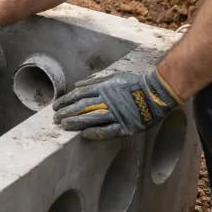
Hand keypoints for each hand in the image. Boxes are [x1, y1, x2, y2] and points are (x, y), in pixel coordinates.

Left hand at [52, 69, 181, 139]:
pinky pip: (108, 131)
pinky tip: (84, 135)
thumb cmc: (135, 83)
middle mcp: (108, 100)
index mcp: (104, 88)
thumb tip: (76, 84)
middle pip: (83, 107)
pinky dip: (96, 133)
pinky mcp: (125, 126)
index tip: (56, 106)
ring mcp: (116, 114)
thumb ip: (94, 81)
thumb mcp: (114, 76)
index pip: (80, 95)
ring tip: (64, 126)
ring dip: (76, 123)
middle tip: (55, 119)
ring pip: (92, 119)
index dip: (66, 101)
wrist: (157, 93)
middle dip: (67, 113)